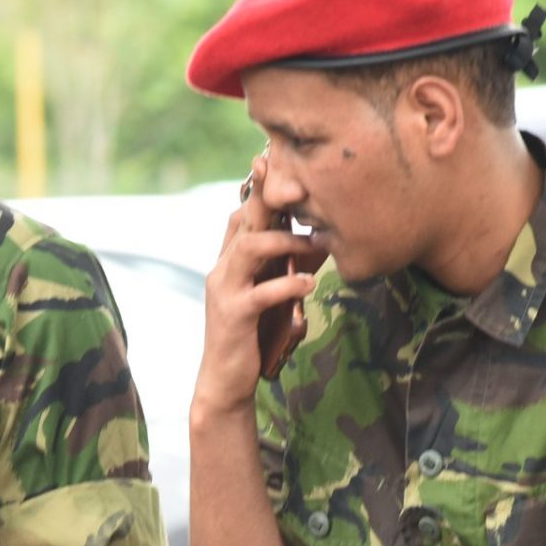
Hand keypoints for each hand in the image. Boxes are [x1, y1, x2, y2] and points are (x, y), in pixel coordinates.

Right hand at [195, 152, 324, 414]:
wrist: (225, 382)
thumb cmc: (252, 337)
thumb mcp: (271, 296)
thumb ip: (287, 268)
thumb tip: (322, 240)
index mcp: (230, 262)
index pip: (242, 214)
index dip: (260, 188)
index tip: (282, 163)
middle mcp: (222, 269)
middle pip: (244, 219)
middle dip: (267, 194)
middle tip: (298, 178)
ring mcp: (225, 291)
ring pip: (250, 247)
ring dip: (286, 241)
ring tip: (317, 242)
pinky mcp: (233, 316)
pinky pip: (261, 292)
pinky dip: (288, 284)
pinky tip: (308, 283)